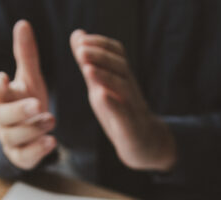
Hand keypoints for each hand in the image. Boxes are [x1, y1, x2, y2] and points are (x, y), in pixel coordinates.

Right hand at [0, 20, 56, 169]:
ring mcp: (9, 139)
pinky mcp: (20, 156)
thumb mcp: (28, 79)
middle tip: (37, 105)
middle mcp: (2, 119)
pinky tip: (52, 141)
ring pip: (16, 137)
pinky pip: (25, 156)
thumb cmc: (26, 102)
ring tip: (51, 119)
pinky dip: (38, 150)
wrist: (29, 133)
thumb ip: (26, 55)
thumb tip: (23, 24)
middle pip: (4, 116)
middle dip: (20, 111)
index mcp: (2, 98)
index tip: (4, 78)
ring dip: (33, 129)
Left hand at [70, 29, 175, 171]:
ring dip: (105, 77)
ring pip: (123, 87)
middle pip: (120, 66)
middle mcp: (129, 88)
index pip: (117, 53)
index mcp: (121, 76)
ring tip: (87, 70)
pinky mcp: (131, 127)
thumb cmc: (119, 111)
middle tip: (80, 51)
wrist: (142, 143)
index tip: (81, 40)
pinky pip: (124, 114)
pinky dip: (114, 103)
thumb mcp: (100, 85)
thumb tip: (77, 35)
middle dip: (100, 56)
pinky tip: (102, 96)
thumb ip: (89, 62)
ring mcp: (132, 107)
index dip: (100, 44)